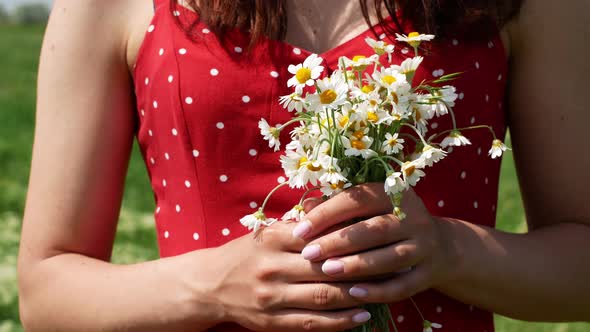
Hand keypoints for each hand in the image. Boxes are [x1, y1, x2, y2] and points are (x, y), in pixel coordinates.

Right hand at [200, 218, 372, 330]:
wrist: (209, 285)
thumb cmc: (246, 254)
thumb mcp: (267, 232)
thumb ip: (300, 225)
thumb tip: (338, 212)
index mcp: (273, 239)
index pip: (319, 237)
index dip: (350, 240)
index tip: (376, 240)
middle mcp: (272, 267)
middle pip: (325, 268)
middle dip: (360, 269)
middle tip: (388, 266)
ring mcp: (271, 297)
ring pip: (323, 297)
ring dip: (356, 296)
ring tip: (381, 292)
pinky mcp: (272, 322)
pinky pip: (312, 323)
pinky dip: (340, 321)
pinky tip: (361, 316)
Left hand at [292, 183, 460, 302]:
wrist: (440, 246)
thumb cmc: (388, 222)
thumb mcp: (368, 208)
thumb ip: (338, 207)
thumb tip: (305, 206)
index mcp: (395, 194)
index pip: (358, 199)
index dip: (327, 214)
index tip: (300, 230)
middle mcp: (414, 217)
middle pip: (374, 230)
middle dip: (337, 242)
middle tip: (308, 253)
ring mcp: (425, 246)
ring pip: (388, 258)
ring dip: (355, 266)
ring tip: (326, 271)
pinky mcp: (429, 273)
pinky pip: (402, 286)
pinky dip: (378, 291)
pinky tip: (353, 293)